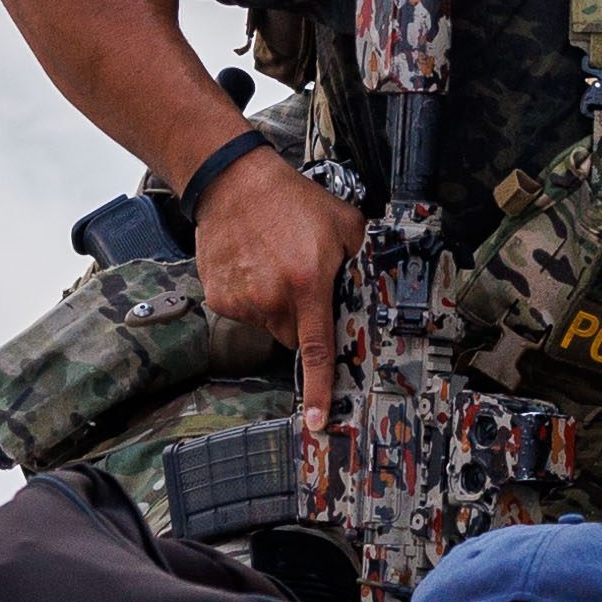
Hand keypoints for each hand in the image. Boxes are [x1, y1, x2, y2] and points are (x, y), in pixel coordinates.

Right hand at [189, 141, 356, 426]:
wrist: (234, 182)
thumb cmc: (291, 200)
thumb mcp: (344, 223)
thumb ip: (364, 259)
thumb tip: (381, 284)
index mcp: (307, 284)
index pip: (316, 349)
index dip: (318, 389)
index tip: (316, 419)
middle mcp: (272, 298)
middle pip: (293, 337)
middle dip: (301, 320)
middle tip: (301, 283)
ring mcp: (242, 300)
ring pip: (267, 324)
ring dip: (274, 305)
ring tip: (273, 265)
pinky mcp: (219, 297)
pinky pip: (244, 312)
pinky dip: (250, 296)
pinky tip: (252, 265)